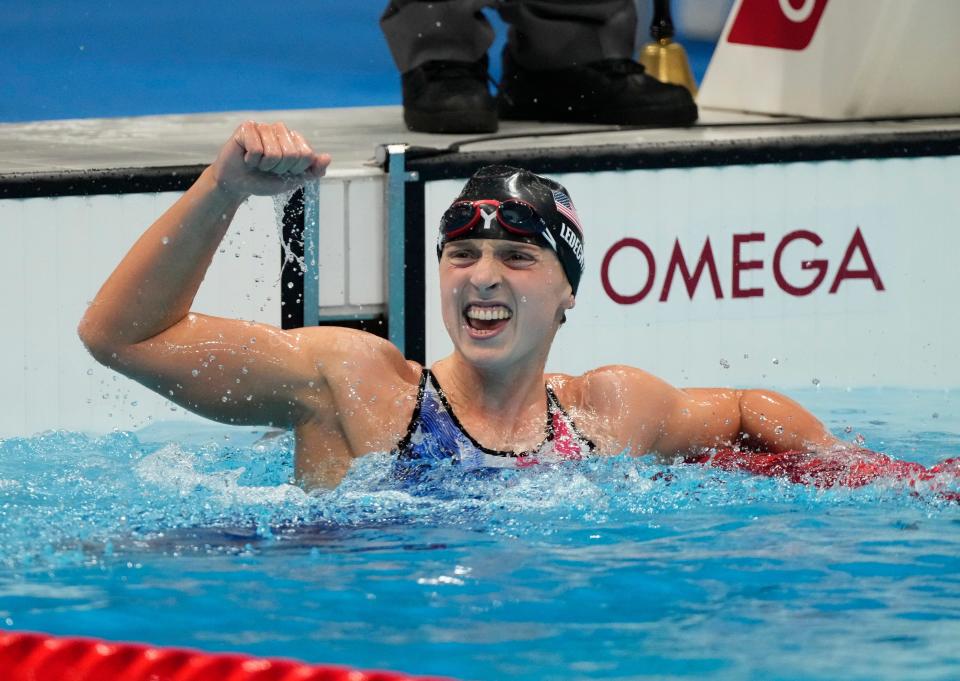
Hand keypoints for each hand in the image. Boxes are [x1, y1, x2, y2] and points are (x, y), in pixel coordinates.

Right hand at [209, 121, 330, 197]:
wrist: (238, 185)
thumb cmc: (264, 180)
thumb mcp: (293, 179)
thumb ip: (313, 171)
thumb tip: (328, 157)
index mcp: (295, 140)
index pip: (306, 155)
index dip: (295, 169)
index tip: (283, 171)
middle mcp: (281, 130)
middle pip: (292, 153)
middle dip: (279, 168)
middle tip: (268, 167)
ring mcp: (264, 126)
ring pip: (274, 152)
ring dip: (264, 165)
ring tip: (257, 162)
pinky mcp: (247, 127)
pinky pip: (257, 148)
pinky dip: (252, 160)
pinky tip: (247, 157)